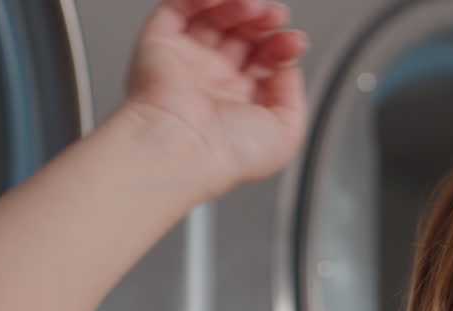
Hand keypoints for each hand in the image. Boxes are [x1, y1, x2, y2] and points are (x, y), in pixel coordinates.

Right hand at [120, 0, 308, 199]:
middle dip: (263, 21)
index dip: (281, 46)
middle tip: (274, 17)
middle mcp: (212, 83)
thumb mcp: (286, 135)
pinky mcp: (158, 45)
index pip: (263, 62)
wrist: (183, 148)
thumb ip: (294, 100)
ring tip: (252, 7)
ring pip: (212, 18)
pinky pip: (177, 8)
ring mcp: (186, 62)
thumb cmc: (228, 153)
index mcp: (239, 105)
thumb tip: (288, 72)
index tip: (294, 42)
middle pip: (241, 35)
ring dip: (237, 5)